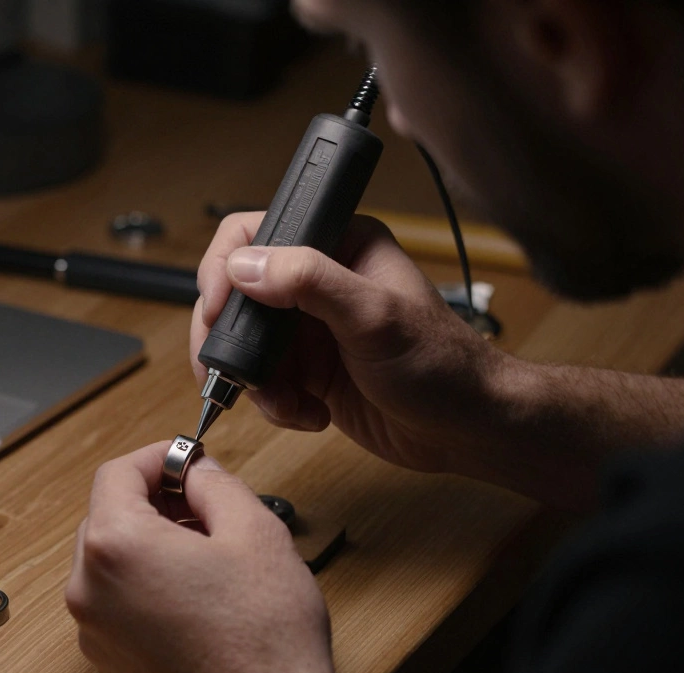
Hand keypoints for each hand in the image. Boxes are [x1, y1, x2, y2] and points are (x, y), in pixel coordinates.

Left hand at [66, 442, 345, 672]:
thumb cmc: (264, 640)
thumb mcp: (253, 530)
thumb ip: (214, 484)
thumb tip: (196, 471)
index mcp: (116, 547)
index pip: (117, 473)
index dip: (158, 457)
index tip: (188, 460)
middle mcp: (90, 590)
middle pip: (108, 516)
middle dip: (154, 501)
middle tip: (204, 503)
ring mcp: (96, 632)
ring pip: (112, 562)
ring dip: (151, 543)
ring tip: (208, 552)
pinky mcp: (111, 663)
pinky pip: (118, 603)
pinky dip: (147, 586)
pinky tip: (197, 595)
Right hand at [192, 212, 506, 477]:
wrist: (466, 429)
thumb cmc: (443, 365)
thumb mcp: (375, 317)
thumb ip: (310, 283)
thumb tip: (246, 266)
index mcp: (338, 244)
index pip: (255, 232)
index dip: (224, 267)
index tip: (217, 308)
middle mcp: (318, 281)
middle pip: (235, 293)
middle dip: (227, 337)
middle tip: (231, 369)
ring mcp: (311, 327)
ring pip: (243, 344)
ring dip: (253, 380)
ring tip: (284, 402)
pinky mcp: (310, 370)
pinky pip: (264, 383)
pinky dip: (275, 405)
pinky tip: (310, 414)